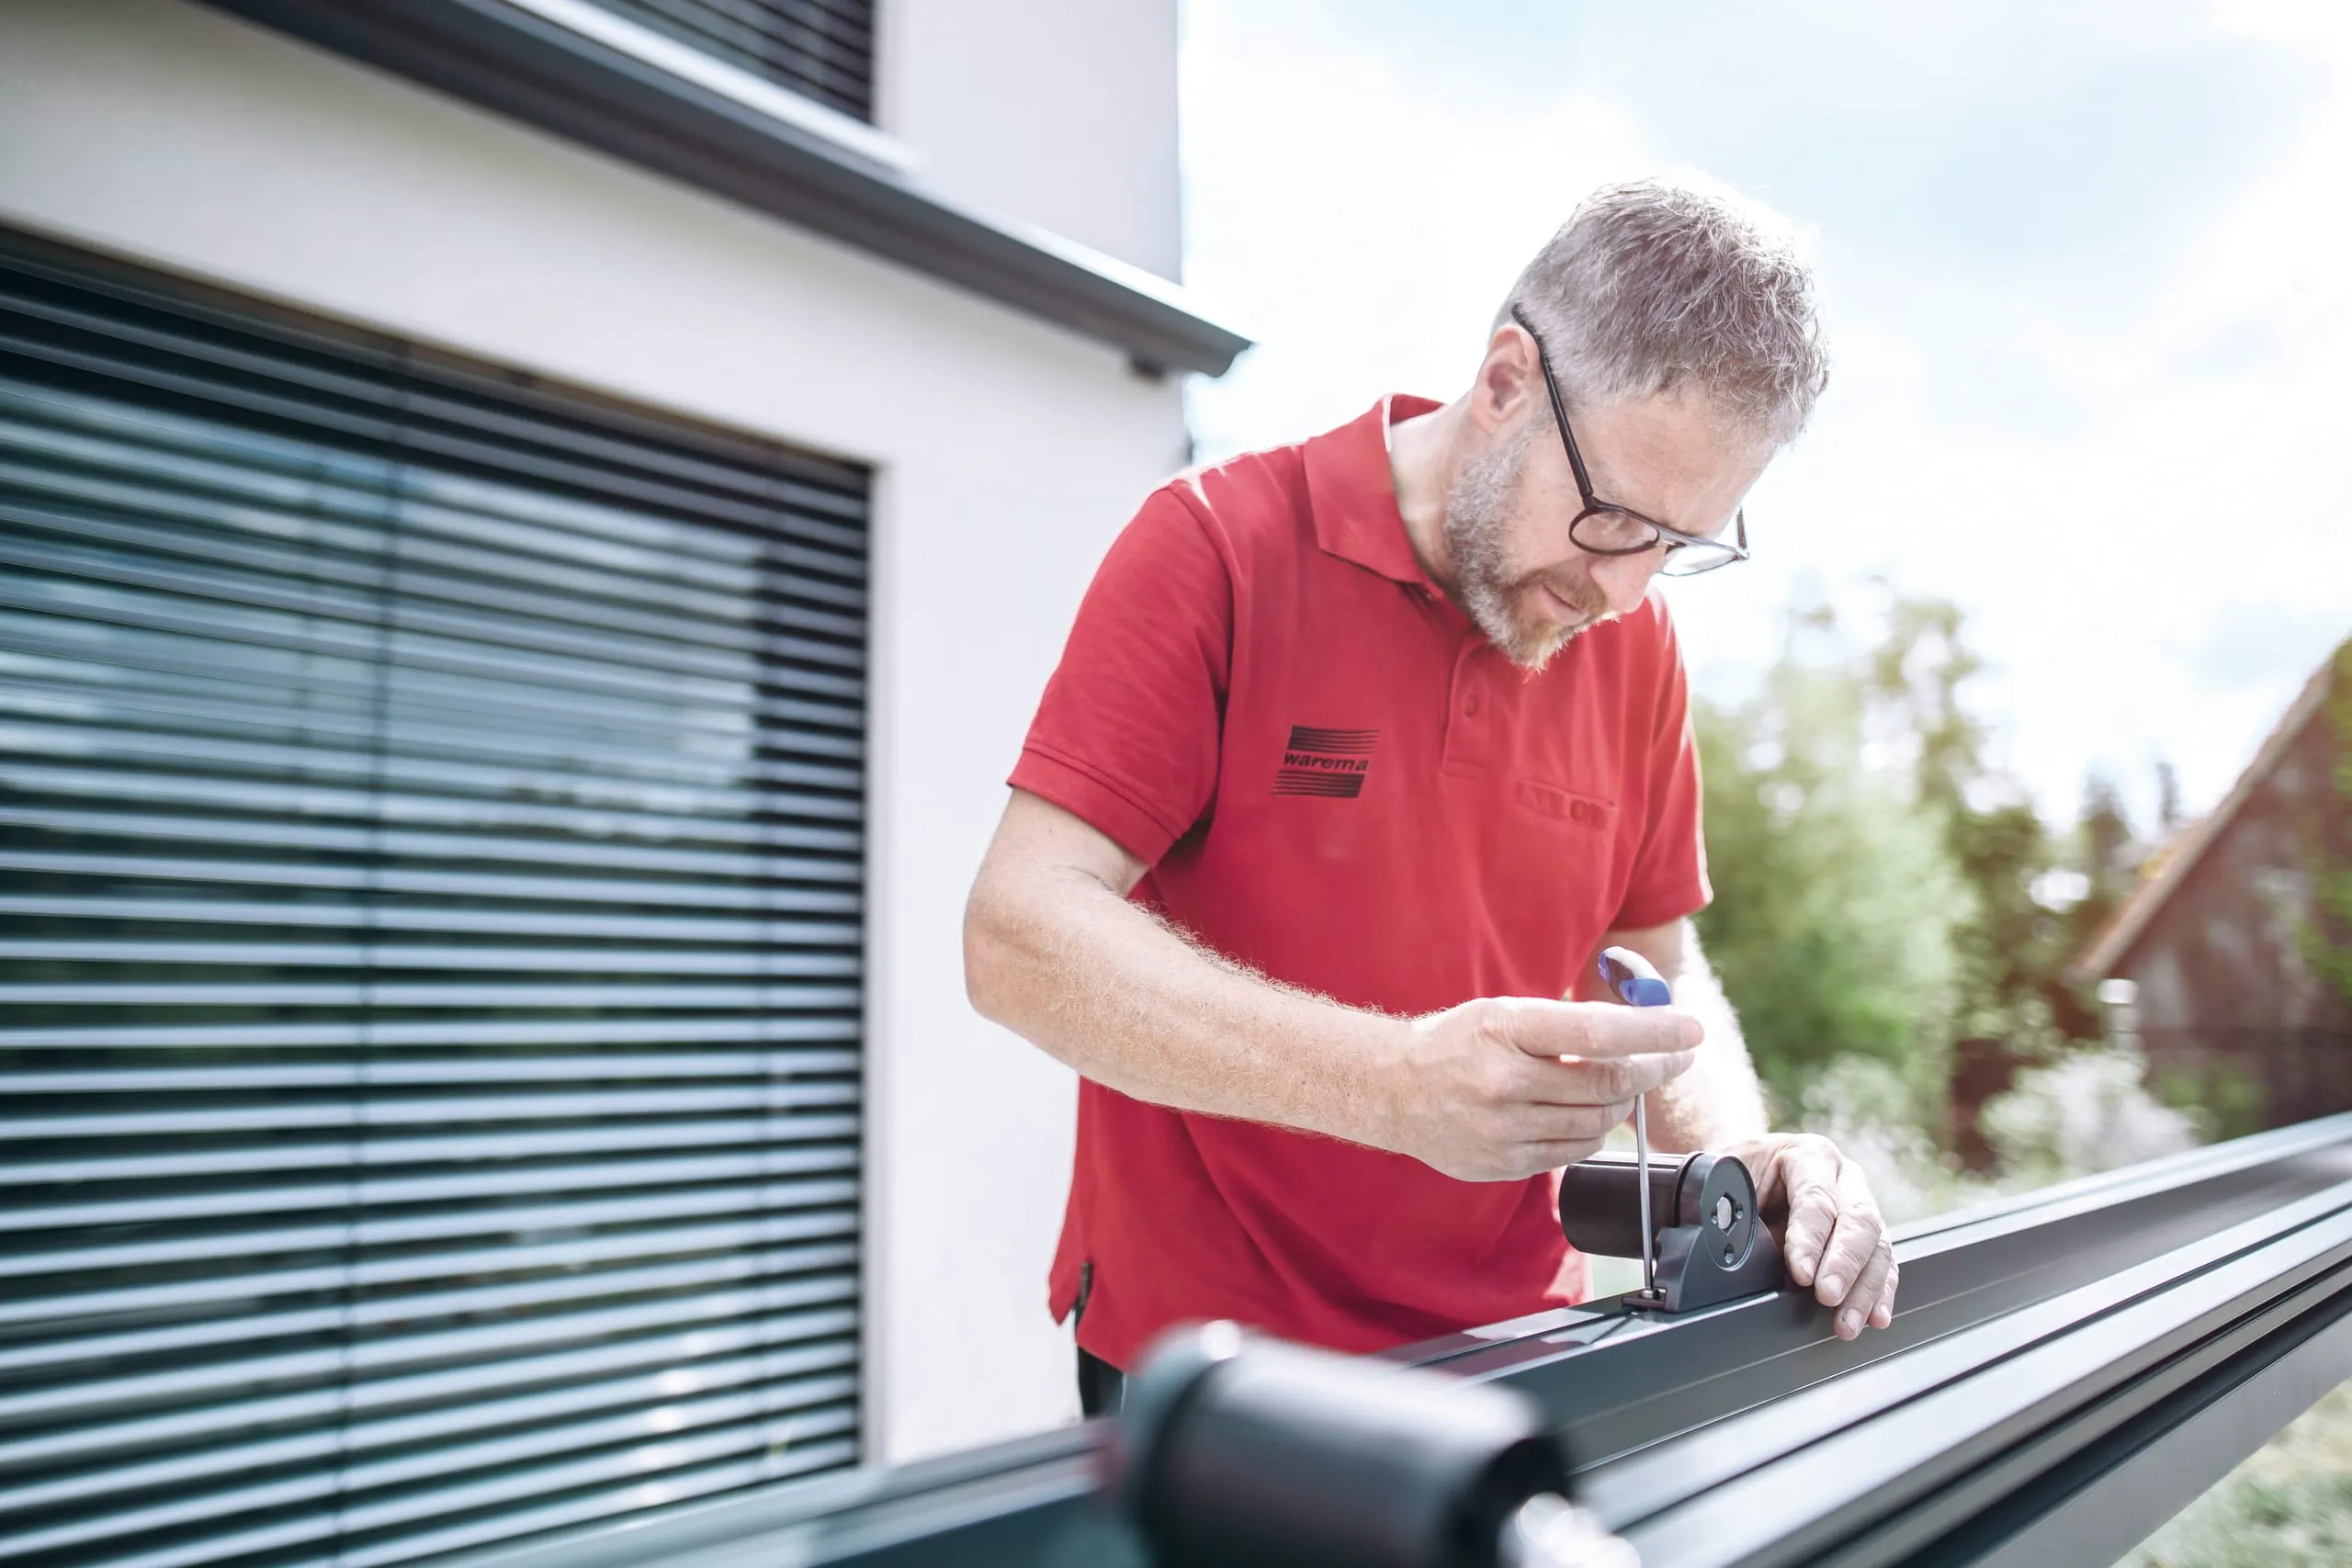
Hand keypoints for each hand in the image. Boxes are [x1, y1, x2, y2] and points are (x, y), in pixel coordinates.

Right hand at [1382, 996, 1700, 1182]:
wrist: (1392, 1091)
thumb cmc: (1457, 1043)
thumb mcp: (1504, 1014)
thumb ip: (1566, 1023)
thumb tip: (1644, 1030)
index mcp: (1504, 1029)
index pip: (1596, 1031)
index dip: (1653, 1031)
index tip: (1691, 1030)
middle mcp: (1503, 1082)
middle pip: (1606, 1083)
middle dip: (1653, 1070)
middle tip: (1676, 1058)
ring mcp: (1502, 1130)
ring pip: (1597, 1123)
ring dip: (1620, 1103)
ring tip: (1617, 1085)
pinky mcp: (1503, 1164)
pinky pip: (1572, 1151)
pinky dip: (1589, 1130)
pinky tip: (1580, 1113)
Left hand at [1725, 1132, 1895, 1339]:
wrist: (1752, 1170)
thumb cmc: (1740, 1173)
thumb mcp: (1727, 1177)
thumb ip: (1730, 1203)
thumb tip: (1728, 1243)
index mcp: (1808, 1156)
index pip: (1817, 1198)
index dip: (1810, 1238)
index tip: (1801, 1273)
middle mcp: (1844, 1178)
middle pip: (1858, 1221)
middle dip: (1844, 1265)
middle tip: (1827, 1296)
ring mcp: (1861, 1206)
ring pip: (1877, 1246)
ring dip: (1864, 1289)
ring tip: (1847, 1322)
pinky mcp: (1868, 1237)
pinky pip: (1883, 1265)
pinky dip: (1879, 1293)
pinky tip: (1875, 1317)